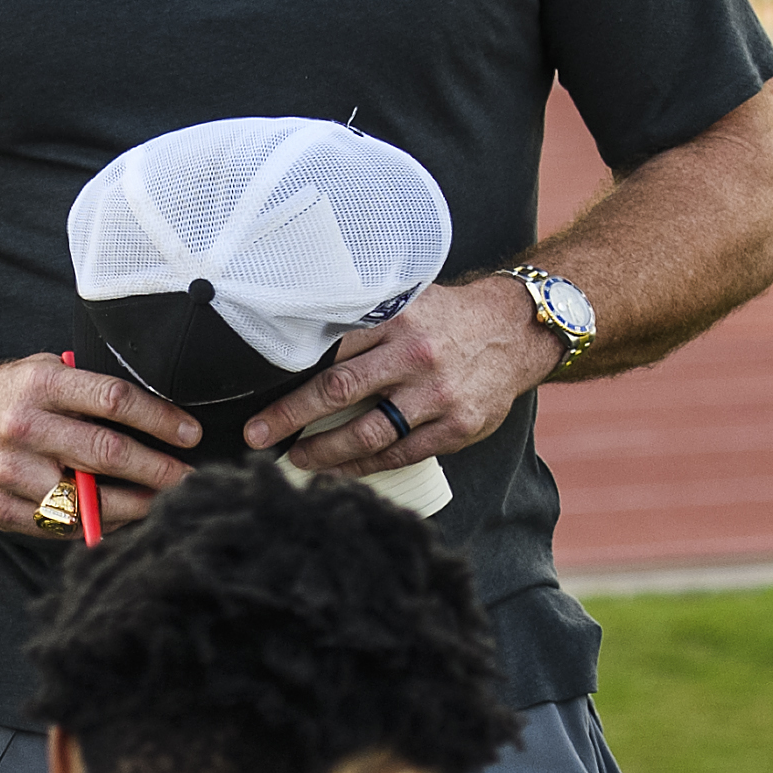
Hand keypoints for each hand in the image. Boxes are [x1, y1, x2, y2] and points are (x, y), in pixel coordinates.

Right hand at [0, 349, 202, 534]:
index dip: (160, 419)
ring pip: (87, 500)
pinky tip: (122, 517)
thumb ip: (92, 390)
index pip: (113, 400)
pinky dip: (98, 525)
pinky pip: (62, 525)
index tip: (191, 435)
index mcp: (41, 384)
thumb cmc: (13, 395)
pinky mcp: (0, 508)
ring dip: (135, 506)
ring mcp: (9, 471)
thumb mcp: (48, 371)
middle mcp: (23, 427)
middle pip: (106, 453)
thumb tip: (162, 414)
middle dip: (159, 470)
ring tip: (164, 503)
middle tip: (191, 479)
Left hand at [238, 276, 554, 480]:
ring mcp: (437, 394)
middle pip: (339, 390)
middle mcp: (415, 355)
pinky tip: (338, 470)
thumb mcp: (407, 302)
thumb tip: (299, 342)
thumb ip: (362, 320)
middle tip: (258, 434)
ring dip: (324, 452)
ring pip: (368, 433)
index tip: (257, 391)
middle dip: (291, 416)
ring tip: (295, 459)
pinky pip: (400, 454)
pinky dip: (363, 467)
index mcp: (396, 318)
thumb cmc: (447, 318)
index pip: (331, 347)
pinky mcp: (456, 426)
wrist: (515, 332)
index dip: (289, 373)